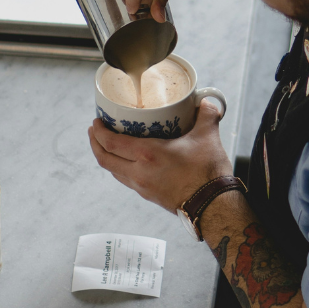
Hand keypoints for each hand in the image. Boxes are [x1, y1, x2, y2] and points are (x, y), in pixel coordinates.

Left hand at [88, 98, 231, 211]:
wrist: (213, 206)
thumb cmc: (208, 174)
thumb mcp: (208, 137)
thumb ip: (206, 114)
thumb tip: (207, 101)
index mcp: (147, 155)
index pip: (111, 143)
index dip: (99, 132)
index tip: (96, 121)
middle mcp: (139, 172)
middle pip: (105, 159)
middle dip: (95, 144)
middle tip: (94, 131)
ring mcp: (142, 187)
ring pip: (114, 171)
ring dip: (106, 157)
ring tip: (107, 145)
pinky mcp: (149, 196)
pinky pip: (126, 180)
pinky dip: (120, 168)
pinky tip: (127, 162)